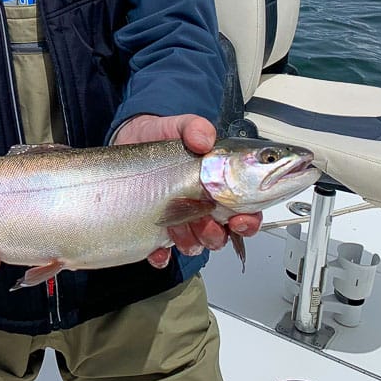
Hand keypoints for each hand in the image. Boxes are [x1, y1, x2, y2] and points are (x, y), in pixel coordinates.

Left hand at [113, 113, 261, 265]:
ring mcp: (179, 220)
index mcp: (219, 186)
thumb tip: (203, 139)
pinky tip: (156, 247)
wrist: (131, 137)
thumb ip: (195, 127)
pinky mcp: (154, 228)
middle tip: (207, 219)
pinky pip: (161, 252)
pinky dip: (160, 255)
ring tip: (177, 222)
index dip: (249, 221)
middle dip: (217, 234)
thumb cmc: (163, 135)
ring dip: (190, 240)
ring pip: (195, 244)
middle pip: (222, 235)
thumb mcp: (180, 125)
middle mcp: (203, 208)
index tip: (241, 219)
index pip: (246, 211)